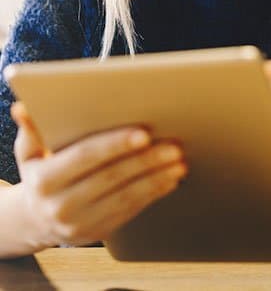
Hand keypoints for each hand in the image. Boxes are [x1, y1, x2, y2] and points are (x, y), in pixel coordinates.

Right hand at [11, 102, 186, 249]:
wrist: (36, 219)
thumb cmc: (40, 172)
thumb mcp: (29, 151)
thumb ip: (31, 128)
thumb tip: (23, 107)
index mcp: (45, 180)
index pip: (85, 157)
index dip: (114, 145)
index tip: (143, 132)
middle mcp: (61, 206)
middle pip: (111, 177)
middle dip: (146, 160)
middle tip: (173, 144)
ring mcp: (81, 224)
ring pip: (126, 197)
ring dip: (157, 177)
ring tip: (179, 160)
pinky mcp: (100, 233)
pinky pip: (132, 211)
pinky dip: (154, 193)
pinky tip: (171, 178)